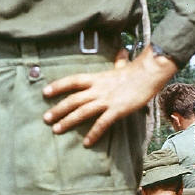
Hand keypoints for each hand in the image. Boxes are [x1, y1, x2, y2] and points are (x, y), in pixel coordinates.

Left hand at [42, 45, 176, 146]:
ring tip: (57, 130)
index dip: (58, 86)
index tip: (45, 92)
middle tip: (46, 118)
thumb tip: (121, 52)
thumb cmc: (137, 70)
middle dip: (58, 109)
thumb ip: (118, 62)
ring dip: (68, 121)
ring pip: (82, 111)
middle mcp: (98, 89)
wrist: (149, 74)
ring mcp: (107, 100)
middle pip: (73, 99)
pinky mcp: (117, 110)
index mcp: (97, 78)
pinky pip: (102, 123)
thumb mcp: (123, 65)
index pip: (73, 80)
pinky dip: (94, 133)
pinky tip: (87, 143)